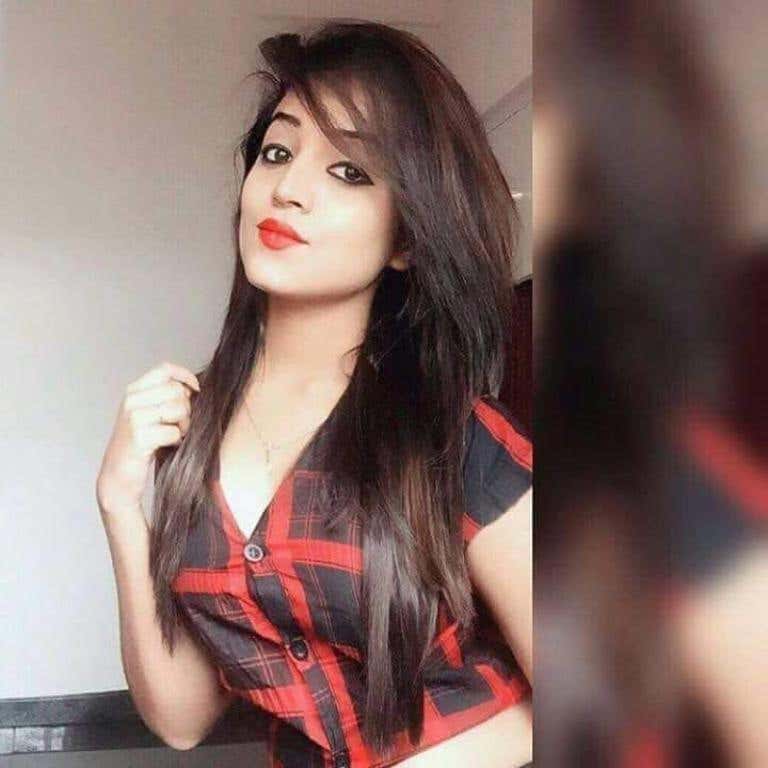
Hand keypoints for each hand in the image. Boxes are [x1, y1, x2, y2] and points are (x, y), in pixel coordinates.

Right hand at [95, 360, 199, 514]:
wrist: (118, 475)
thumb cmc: (140, 444)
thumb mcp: (148, 413)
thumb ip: (165, 397)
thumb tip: (193, 387)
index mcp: (134, 391)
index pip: (164, 369)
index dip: (185, 375)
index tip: (196, 388)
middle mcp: (131, 401)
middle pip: (176, 391)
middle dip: (186, 409)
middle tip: (179, 425)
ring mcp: (133, 418)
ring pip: (178, 409)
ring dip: (183, 426)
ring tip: (173, 436)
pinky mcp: (139, 437)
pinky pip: (173, 432)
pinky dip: (176, 441)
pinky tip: (167, 446)